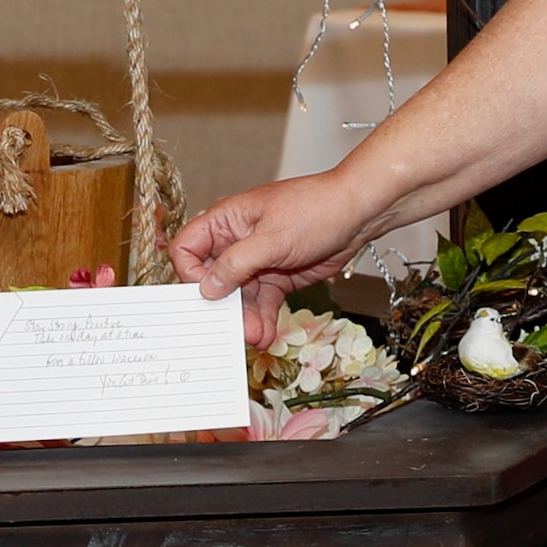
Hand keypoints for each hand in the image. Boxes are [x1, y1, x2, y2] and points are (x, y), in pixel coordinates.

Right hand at [170, 173, 383, 338]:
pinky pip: (261, 302)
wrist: (359, 213)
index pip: (187, 249)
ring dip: (244, 318)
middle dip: (223, 305)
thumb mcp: (272, 238)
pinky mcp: (276, 276)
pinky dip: (262, 318)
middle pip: (213, 279)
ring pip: (238, 296)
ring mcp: (256, 261)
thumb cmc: (316, 209)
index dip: (192, 274)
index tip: (208, 295)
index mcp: (225, 221)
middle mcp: (236, 241)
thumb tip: (207, 287)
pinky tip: (266, 333)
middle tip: (233, 328)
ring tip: (256, 336)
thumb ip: (236, 263)